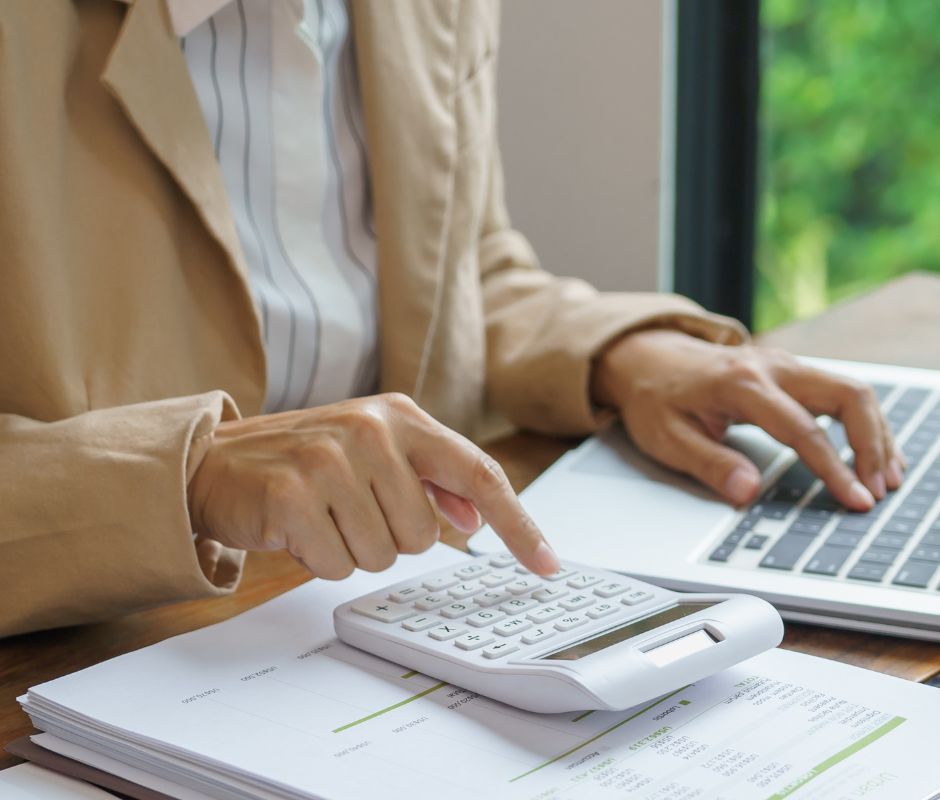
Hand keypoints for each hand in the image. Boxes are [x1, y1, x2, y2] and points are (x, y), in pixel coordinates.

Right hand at [186, 394, 560, 578]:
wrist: (214, 461)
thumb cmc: (303, 461)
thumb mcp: (372, 453)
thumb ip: (429, 479)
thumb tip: (476, 515)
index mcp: (401, 416)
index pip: (479, 473)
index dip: (519, 524)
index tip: (548, 564)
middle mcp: (371, 430)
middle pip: (426, 534)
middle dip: (390, 538)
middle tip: (349, 510)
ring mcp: (330, 459)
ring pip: (384, 555)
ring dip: (353, 550)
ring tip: (323, 516)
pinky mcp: (293, 494)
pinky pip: (338, 564)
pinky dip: (320, 559)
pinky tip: (299, 528)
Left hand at [591, 330, 903, 510]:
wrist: (648, 355)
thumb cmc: (656, 397)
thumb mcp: (666, 438)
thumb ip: (709, 464)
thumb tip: (749, 491)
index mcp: (741, 384)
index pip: (802, 429)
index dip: (834, 468)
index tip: (856, 500)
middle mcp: (773, 366)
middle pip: (847, 395)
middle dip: (872, 445)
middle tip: (880, 490)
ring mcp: (787, 365)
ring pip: (853, 390)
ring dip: (877, 434)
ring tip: (889, 478)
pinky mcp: (794, 372)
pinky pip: (842, 392)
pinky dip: (865, 423)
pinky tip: (876, 453)